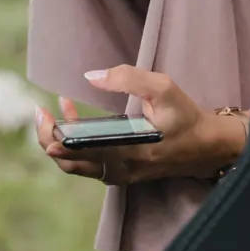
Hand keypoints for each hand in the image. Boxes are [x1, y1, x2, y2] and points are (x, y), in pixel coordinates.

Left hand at [33, 67, 245, 186]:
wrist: (208, 146)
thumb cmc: (185, 116)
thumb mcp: (163, 88)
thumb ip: (127, 78)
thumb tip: (91, 76)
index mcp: (128, 151)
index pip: (80, 152)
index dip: (54, 138)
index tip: (44, 116)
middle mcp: (120, 169)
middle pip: (69, 162)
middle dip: (48, 137)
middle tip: (42, 111)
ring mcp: (120, 175)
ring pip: (77, 166)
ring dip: (61, 141)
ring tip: (57, 111)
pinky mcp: (122, 174)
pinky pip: (89, 165)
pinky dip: (76, 147)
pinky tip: (76, 122)